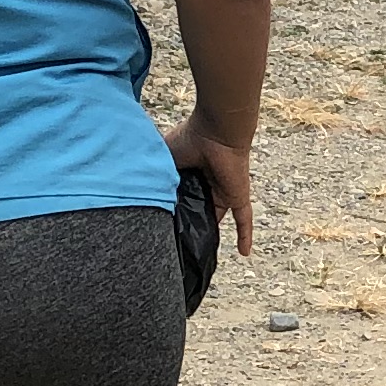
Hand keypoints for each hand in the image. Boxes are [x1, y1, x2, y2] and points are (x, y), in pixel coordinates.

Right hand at [169, 120, 254, 252]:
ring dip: (210, 233)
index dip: (173, 211)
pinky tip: (244, 253)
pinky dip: (245, 235)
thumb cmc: (190, 137)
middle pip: (199, 211)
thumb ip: (157, 176)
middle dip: (191, 225)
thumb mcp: (165, 160)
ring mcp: (224, 192)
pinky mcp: (238, 197)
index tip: (161, 226)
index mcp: (190, 174)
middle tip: (177, 245)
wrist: (216, 130)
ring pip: (217, 218)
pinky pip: (244, 219)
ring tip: (196, 254)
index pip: (181, 199)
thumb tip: (141, 194)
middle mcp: (207, 185)